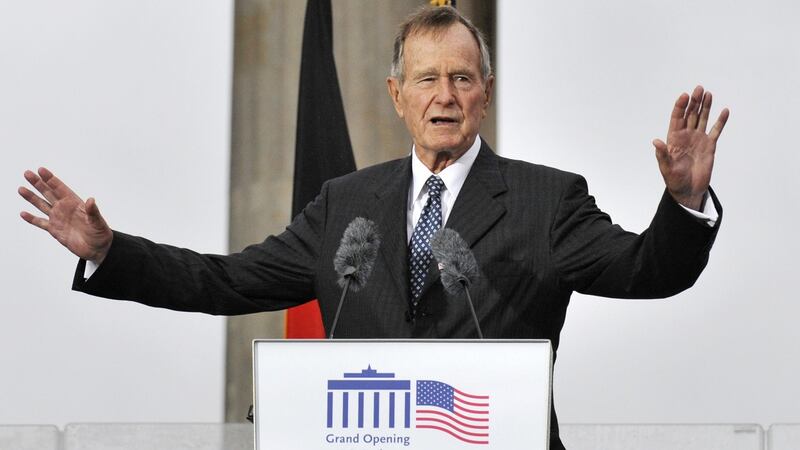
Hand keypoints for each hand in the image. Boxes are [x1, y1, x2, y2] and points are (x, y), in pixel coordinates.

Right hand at [19, 167, 112, 263]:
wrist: (97, 249)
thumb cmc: (100, 234)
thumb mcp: (98, 222)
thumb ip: (93, 211)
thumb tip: (91, 200)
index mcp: (74, 203)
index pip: (60, 188)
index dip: (50, 179)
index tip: (41, 170)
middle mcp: (64, 208)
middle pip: (48, 193)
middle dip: (38, 183)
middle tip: (27, 173)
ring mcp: (58, 218)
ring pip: (42, 205)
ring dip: (32, 198)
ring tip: (21, 189)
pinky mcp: (54, 230)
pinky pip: (41, 223)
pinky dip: (32, 219)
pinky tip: (23, 213)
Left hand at [653, 85, 729, 210]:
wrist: (688, 190)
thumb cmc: (674, 180)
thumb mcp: (666, 167)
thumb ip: (662, 154)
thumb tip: (656, 141)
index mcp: (674, 139)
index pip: (677, 118)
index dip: (680, 107)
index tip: (685, 95)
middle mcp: (686, 136)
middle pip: (690, 115)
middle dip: (694, 102)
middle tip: (699, 88)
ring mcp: (698, 139)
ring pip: (702, 119)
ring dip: (705, 107)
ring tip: (709, 94)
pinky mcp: (709, 145)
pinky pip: (716, 131)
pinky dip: (720, 121)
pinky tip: (724, 111)